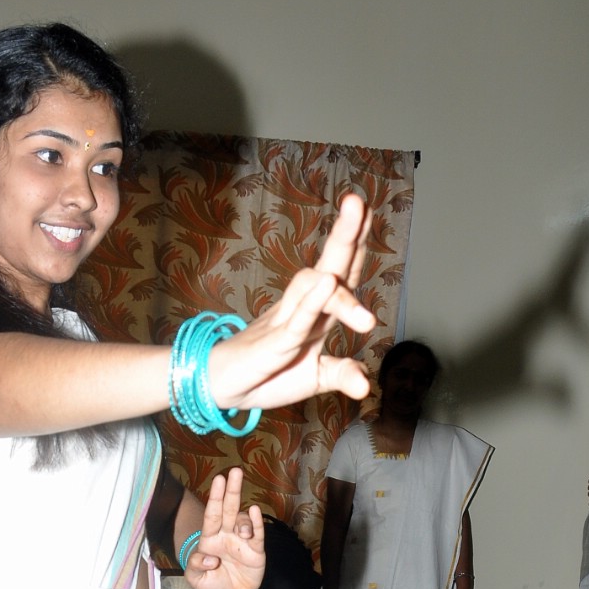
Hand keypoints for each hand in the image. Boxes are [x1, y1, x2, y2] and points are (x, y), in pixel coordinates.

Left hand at [183, 469, 265, 588]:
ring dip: (244, 521)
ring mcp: (242, 541)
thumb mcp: (196, 580)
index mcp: (210, 538)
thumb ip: (196, 567)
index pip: (212, 514)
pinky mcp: (256, 550)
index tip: (219, 479)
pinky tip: (255, 511)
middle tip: (236, 471)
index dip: (215, 497)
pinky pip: (258, 534)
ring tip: (243, 532)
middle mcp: (226, 535)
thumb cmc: (212, 583)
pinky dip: (256, 523)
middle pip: (229, 509)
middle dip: (232, 490)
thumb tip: (210, 558)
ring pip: (243, 521)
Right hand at [207, 194, 376, 413]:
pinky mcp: (272, 343)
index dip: (354, 242)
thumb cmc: (267, 374)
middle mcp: (302, 307)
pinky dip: (312, 304)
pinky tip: (326, 285)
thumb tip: (365, 386)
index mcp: (317, 313)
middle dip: (345, 235)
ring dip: (341, 296)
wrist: (220, 386)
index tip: (367, 209)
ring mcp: (285, 321)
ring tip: (368, 320)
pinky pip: (295, 321)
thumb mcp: (312, 379)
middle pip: (327, 264)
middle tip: (357, 202)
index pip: (340, 272)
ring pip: (311, 289)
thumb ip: (340, 374)